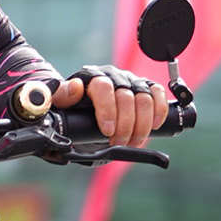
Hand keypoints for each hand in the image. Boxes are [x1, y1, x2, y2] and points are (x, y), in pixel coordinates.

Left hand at [52, 72, 167, 148]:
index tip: (107, 131)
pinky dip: (159, 110)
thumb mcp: (63, 103)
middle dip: (125, 125)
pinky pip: (157, 93)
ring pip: (144, 98)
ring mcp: (131, 81)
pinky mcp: (146, 87)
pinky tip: (154, 125)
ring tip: (134, 142)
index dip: (107, 110)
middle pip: (126, 97)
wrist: (88, 107)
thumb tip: (76, 88)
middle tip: (119, 143)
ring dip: (141, 124)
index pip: (103, 87)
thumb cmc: (76, 106)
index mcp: (93, 77)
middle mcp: (114, 76)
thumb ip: (62, 95)